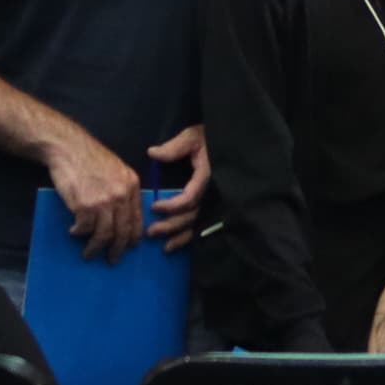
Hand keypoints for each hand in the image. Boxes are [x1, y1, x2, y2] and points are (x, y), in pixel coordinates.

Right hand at [45, 126, 146, 258]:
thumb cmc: (89, 157)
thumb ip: (122, 190)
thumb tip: (122, 214)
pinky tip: (74, 232)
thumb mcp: (116, 169)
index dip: (134, 236)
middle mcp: (121, 195)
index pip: (137, 218)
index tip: (130, 246)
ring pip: (104, 234)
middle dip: (118, 248)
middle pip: (123, 230)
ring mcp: (103, 201)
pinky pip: (84, 228)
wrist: (68, 148)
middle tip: (113, 259)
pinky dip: (79, 234)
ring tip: (90, 253)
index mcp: (131, 185)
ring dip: (96, 247)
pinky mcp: (84, 206)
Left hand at [147, 125, 210, 248]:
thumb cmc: (210, 137)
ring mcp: (216, 201)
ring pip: (199, 224)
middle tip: (151, 232)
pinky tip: (178, 246)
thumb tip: (153, 153)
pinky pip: (203, 225)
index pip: (190, 197)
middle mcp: (213, 193)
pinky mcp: (215, 205)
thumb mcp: (192, 137)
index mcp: (207, 177)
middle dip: (172, 225)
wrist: (232, 141)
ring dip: (181, 236)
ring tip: (164, 247)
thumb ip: (174, 147)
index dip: (172, 205)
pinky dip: (191, 237)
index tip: (154, 207)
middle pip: (193, 215)